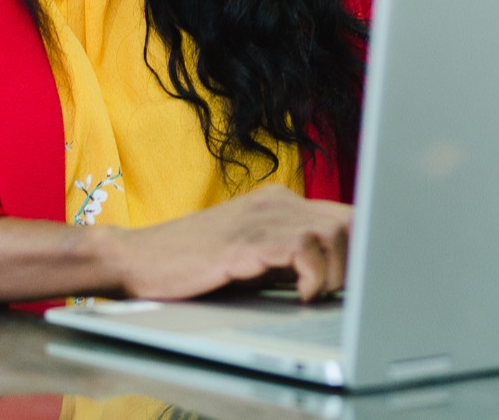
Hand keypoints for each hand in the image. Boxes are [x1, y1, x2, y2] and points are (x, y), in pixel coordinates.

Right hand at [104, 185, 350, 301]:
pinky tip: (300, 295)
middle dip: (353, 263)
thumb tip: (338, 277)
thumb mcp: (252, 257)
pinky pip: (301, 247)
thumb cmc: (192, 265)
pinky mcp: (244, 241)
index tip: (357, 279)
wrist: (137, 259)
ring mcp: (260, 218)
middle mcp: (276, 202)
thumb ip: (290, 258)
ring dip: (335, 271)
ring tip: (315, 294)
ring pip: (333, 231)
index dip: (361, 248)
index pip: (345, 214)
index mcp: (280, 202)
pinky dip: (312, 275)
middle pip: (348, 221)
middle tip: (333, 293)